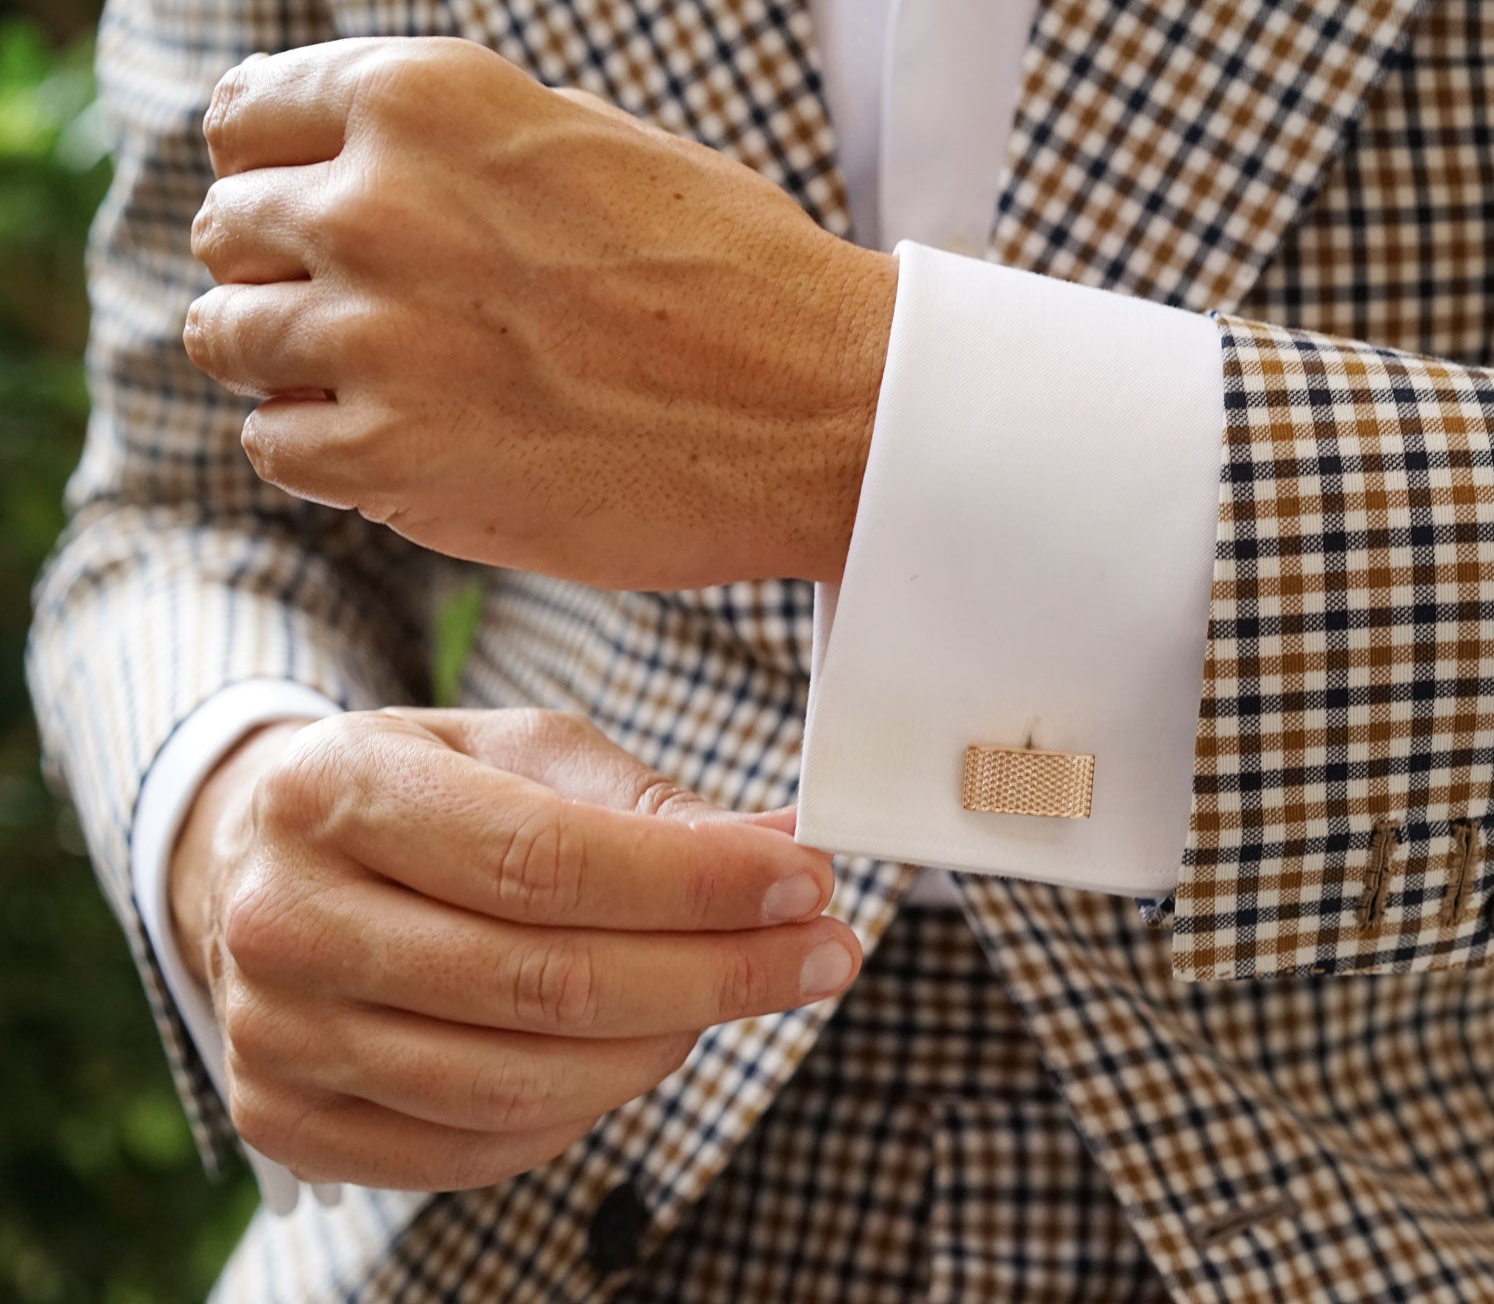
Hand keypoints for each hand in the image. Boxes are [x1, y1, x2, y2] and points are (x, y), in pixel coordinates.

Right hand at [168, 707, 859, 1190]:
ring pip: (521, 1083)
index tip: (807, 884)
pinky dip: (586, 1108)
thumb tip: (780, 852)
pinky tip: (640, 1049)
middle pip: (545, 984)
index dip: (695, 884)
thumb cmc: (423, 794)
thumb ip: (648, 804)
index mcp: (340, 790)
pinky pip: (477, 1149)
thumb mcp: (521, 752)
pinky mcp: (288, 1120)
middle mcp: (288, 918)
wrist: (262, 865)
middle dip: (717, 974)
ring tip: (738, 992)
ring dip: (667, 1046)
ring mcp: (277, 1034)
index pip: (547, 861)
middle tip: (823, 954)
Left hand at [183, 38, 895, 589]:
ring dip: (290, 361)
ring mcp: (375, 334)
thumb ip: (453, 146)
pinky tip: (404, 443)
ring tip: (384, 382)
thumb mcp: (589, 144)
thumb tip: (352, 167)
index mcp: (426, 98)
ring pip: (227, 338)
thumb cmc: (735, 276)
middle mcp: (376, 203)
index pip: (246, 118)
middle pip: (228, 230)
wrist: (824, 409)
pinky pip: (275, 445)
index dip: (275, 170)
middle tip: (369, 313)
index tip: (310, 215)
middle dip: (282, 269)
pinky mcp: (392, 456)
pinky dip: (324, 449)